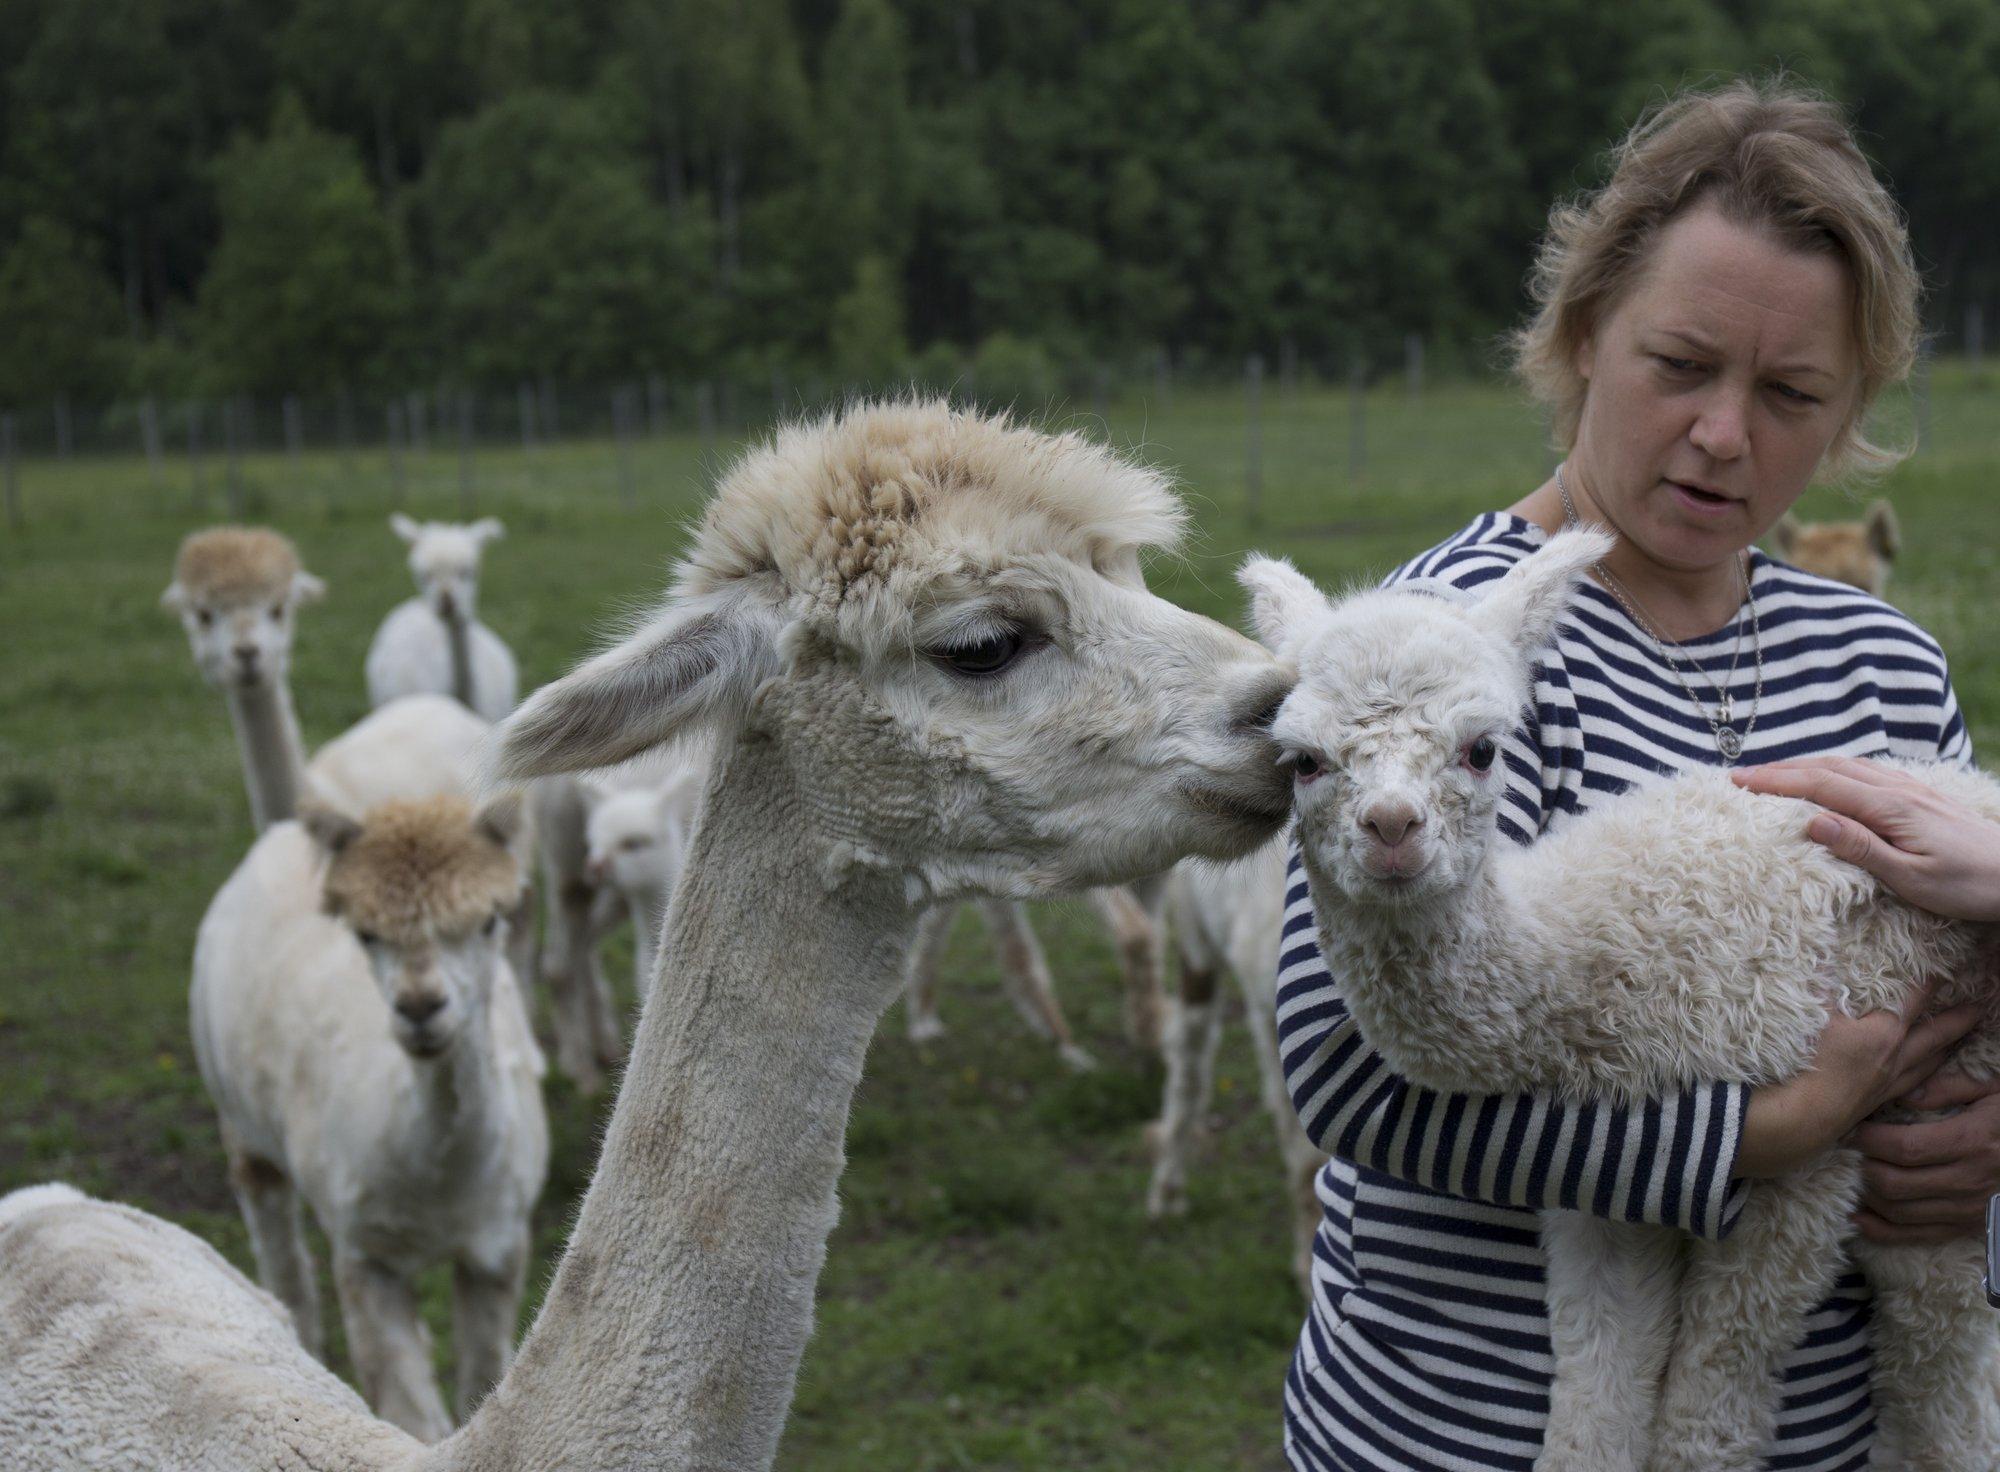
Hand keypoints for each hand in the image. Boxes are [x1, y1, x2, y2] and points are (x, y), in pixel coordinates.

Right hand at [1732, 756, 1999, 921]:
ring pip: (1848, 765)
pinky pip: (1866, 771)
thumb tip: (1812, 822)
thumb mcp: (1913, 879)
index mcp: (1890, 808)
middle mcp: (1898, 789)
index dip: (1776, 782)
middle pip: (1828, 768)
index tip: (1737, 780)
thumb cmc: (1968, 885)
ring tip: (1773, 773)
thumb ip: (1862, 848)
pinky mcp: (1920, 795)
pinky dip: (1833, 769)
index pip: (1821, 786)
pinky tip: (1828, 777)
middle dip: (1781, 769)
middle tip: (1741, 775)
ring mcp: (1911, 788)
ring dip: (1805, 765)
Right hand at [1735, 981, 1981, 1177]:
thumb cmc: (1812, 1063)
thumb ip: (1823, 988)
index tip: (1943, 974)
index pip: (1912, 1002)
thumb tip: (1824, 958)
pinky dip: (1926, 1075)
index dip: (1927, 986)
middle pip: (1934, 1034)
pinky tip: (1925, 1075)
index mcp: (1883, 1031)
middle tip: (1978, 1009)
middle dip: (1956, 1020)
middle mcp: (1895, 1056)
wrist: (1807, 1115)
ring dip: (1947, 1049)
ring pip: (1929, 1062)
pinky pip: (1915, 1084)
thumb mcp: (1816, 1016)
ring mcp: (1891, 1081)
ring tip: (1961, 1040)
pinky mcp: (1881, 1101)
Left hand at [1851, 1072, 1999, 1243]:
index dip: (1870, 1140)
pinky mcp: (1967, 1227)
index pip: (1906, 1148)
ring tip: (1852, 1174)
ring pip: (1900, 1212)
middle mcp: (1969, 1181)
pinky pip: (1917, 1236)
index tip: (1852, 1128)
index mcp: (1973, 1142)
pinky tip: (1859, 1216)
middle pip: (1896, 1183)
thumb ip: (1947, 1087)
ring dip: (1867, 1195)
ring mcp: (1969, 1209)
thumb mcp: (1992, 1091)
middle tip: (1847, 1151)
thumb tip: (1902, 1094)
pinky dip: (1882, 1231)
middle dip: (1862, 1166)